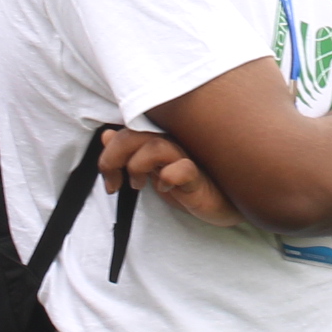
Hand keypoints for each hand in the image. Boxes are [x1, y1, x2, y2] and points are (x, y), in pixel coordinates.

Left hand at [99, 128, 241, 226]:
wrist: (224, 202)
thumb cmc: (188, 182)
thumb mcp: (152, 168)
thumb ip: (130, 152)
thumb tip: (106, 135)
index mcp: (160, 135)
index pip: (127, 129)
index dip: (110, 151)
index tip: (110, 179)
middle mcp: (173, 140)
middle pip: (135, 133)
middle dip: (114, 158)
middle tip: (115, 184)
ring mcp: (188, 157)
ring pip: (155, 147)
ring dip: (137, 166)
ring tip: (139, 185)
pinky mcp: (200, 178)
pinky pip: (183, 169)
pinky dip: (168, 177)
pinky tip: (165, 187)